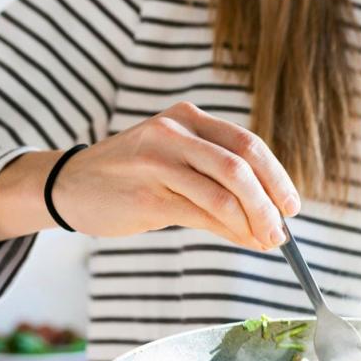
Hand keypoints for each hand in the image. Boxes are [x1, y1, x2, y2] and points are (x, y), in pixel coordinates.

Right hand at [0, 102, 299, 249]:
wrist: (68, 184)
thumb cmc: (132, 176)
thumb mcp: (176, 164)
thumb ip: (218, 180)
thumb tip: (270, 219)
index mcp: (187, 119)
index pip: (247, 144)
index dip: (277, 177)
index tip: (292, 206)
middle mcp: (174, 132)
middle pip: (241, 166)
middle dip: (269, 202)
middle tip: (283, 231)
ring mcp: (158, 161)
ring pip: (224, 193)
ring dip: (253, 222)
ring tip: (266, 241)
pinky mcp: (147, 194)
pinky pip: (202, 214)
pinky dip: (230, 232)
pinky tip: (244, 241)